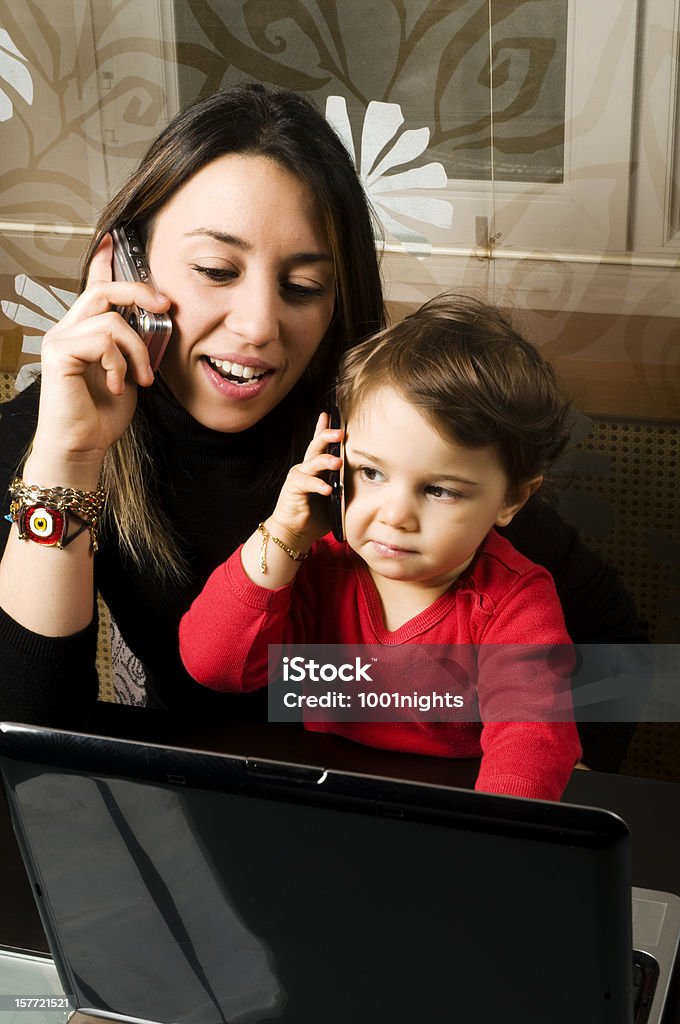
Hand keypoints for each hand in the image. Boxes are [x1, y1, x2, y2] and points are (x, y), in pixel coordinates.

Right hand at [27, 234, 170, 484]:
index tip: (116, 238)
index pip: (94, 286)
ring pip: (112, 321)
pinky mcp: (59, 352)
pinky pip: (103, 341)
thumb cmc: (102, 415)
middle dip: (139, 293)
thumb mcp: (129, 373)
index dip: (105, 261)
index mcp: (85, 331)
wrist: (82, 446)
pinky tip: (116, 386)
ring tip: (141, 379)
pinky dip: (118, 364)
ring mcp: (60, 338)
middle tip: (166, 307)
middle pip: (104, 290)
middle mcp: (68, 329)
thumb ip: (135, 345)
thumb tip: (157, 322)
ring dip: (137, 351)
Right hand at [268, 412, 342, 551]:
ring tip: (338, 461)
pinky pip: (307, 483)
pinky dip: (318, 485)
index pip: (320, 444)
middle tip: (340, 432)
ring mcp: (299, 476)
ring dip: (326, 460)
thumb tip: (367, 480)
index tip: (331, 414)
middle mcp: (306, 467)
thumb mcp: (336, 497)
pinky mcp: (294, 488)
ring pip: (313, 462)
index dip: (324, 428)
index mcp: (316, 467)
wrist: (294, 531)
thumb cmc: (316, 515)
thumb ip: (345, 486)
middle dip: (327, 435)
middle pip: (316, 445)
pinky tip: (327, 489)